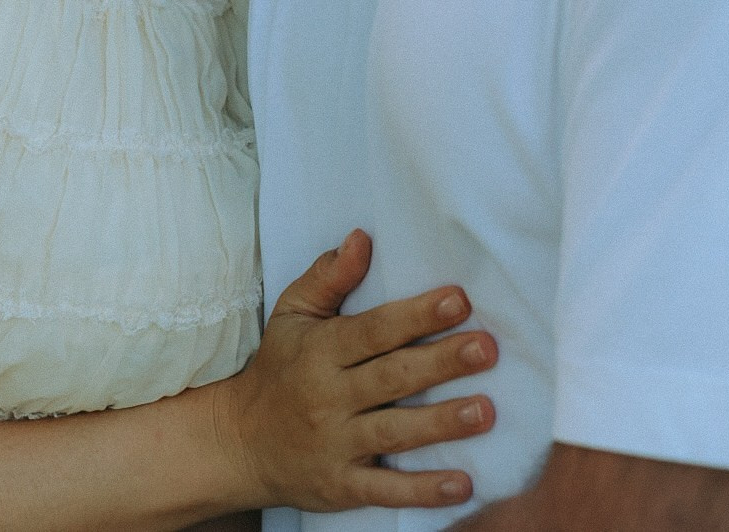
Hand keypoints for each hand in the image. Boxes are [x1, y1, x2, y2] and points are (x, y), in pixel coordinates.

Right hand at [218, 230, 496, 512]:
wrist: (241, 441)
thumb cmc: (279, 367)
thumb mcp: (292, 313)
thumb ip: (328, 276)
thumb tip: (361, 238)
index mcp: (321, 350)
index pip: (374, 330)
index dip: (416, 315)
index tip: (458, 300)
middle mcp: (329, 396)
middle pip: (392, 377)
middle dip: (441, 363)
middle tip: (486, 349)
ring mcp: (336, 444)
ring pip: (395, 431)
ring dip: (441, 423)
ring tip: (485, 411)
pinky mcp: (342, 486)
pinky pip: (386, 491)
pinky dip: (424, 491)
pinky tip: (463, 485)